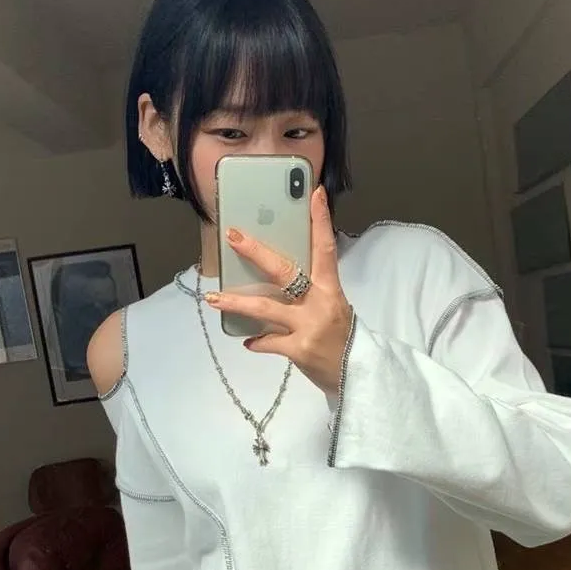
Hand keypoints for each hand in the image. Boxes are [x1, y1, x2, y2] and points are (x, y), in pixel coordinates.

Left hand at [205, 186, 352, 395]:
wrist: (357, 376)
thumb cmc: (343, 338)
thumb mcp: (333, 307)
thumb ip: (311, 292)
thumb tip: (279, 276)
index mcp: (331, 288)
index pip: (325, 248)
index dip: (320, 220)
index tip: (314, 193)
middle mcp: (320, 303)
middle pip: (285, 271)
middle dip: (256, 252)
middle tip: (233, 236)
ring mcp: (309, 326)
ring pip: (266, 307)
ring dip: (236, 303)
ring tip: (213, 298)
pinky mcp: (299, 349)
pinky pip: (269, 341)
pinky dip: (257, 341)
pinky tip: (248, 341)